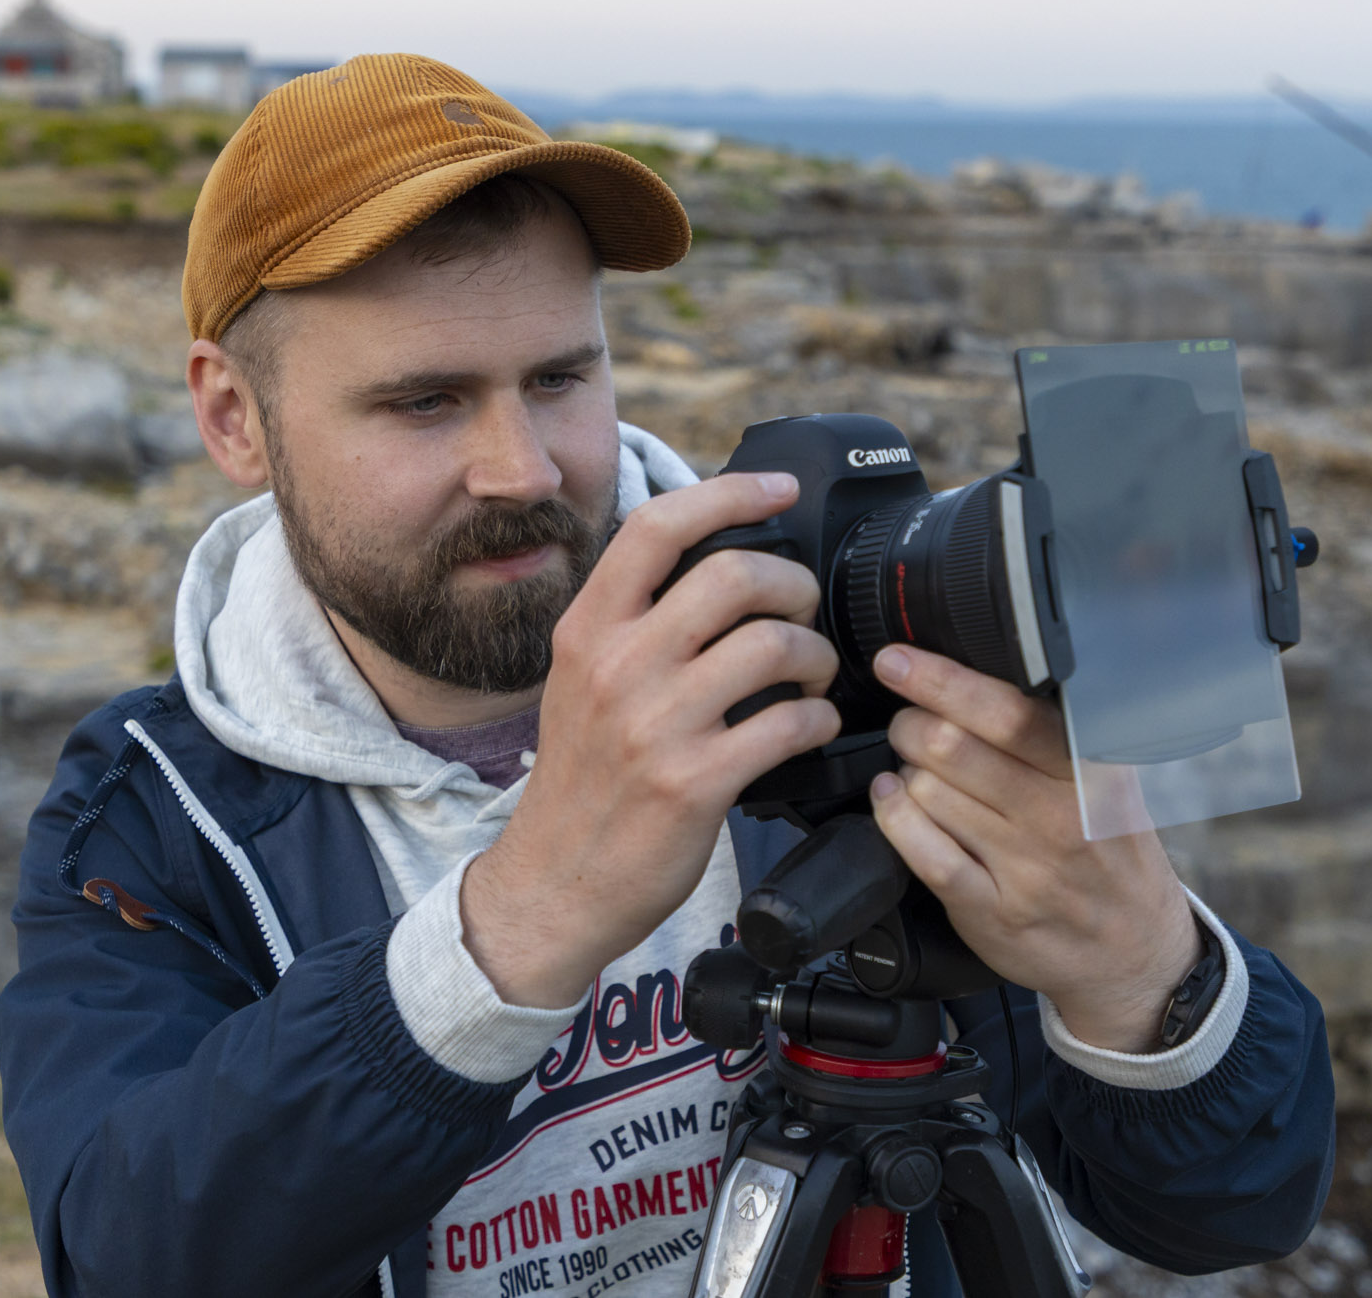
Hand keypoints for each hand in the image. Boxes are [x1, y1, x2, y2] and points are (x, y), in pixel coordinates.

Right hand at [461, 473, 843, 1007]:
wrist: (554, 884)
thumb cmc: (583, 782)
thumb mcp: (580, 682)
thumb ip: (633, 624)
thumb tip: (714, 565)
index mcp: (587, 630)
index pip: (659, 527)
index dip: (729, 492)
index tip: (779, 488)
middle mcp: (615, 666)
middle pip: (733, 575)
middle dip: (794, 584)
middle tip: (805, 610)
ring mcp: (654, 724)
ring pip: (773, 644)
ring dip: (816, 656)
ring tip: (813, 676)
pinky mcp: (693, 782)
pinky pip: (789, 723)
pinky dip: (817, 719)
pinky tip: (809, 727)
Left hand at [867, 644, 1199, 1052]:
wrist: (1137, 953)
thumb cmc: (1111, 855)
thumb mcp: (1109, 784)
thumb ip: (1055, 735)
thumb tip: (977, 675)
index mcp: (1089, 774)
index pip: (1007, 712)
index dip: (941, 680)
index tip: (898, 661)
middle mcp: (1059, 818)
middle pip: (952, 747)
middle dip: (910, 724)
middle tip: (908, 723)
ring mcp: (1025, 869)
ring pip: (929, 793)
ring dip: (905, 771)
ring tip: (917, 771)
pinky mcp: (992, 912)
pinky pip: (923, 853)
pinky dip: (893, 817)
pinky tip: (890, 800)